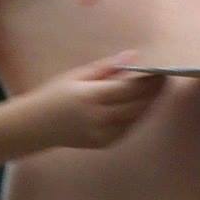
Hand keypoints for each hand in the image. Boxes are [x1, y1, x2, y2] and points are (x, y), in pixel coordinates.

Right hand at [28, 51, 166, 149]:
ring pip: (136, 117)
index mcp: (92, 97)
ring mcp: (103, 134)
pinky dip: (137, 115)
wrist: (33, 127)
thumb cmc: (54, 95)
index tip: (162, 70)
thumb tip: (134, 56)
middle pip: (138, 104)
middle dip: (155, 91)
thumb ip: (107, 67)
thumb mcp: (77, 75)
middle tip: (166, 78)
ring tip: (158, 89)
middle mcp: (100, 117)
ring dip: (150, 104)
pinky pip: (128, 128)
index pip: (131, 88)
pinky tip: (142, 105)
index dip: (150, 80)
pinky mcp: (104, 144)